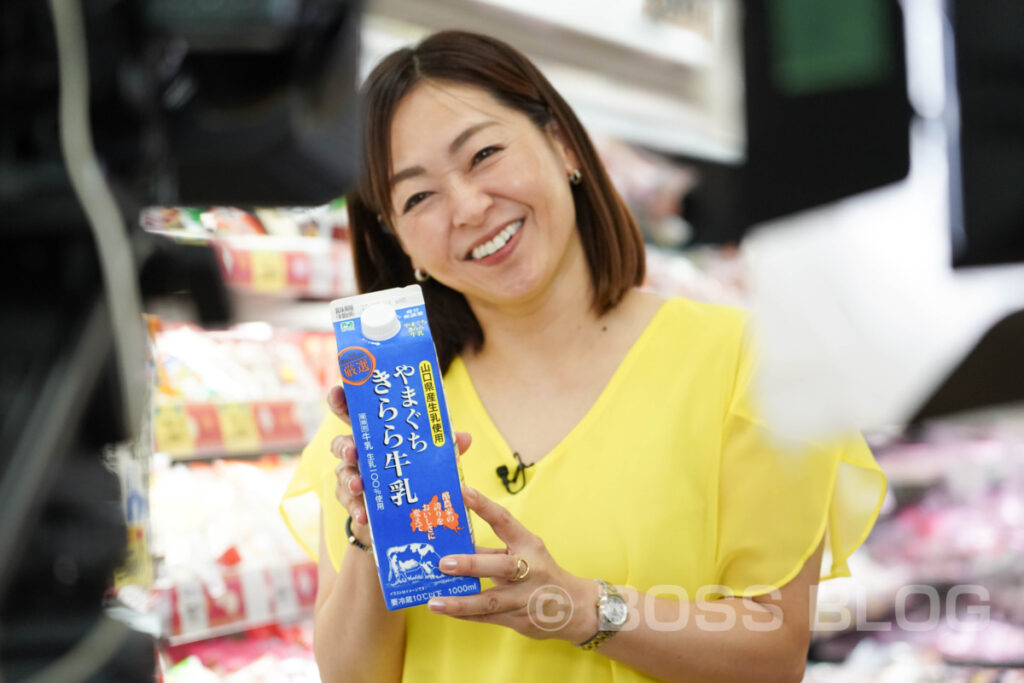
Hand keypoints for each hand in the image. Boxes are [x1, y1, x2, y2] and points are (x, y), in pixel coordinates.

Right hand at [327, 385, 472, 548]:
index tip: (338, 390)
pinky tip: (365, 514)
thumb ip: (442, 448)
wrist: (399, 511)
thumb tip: (465, 438)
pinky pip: (349, 502)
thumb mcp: (428, 458)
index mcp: (373, 434)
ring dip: (350, 479)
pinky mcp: (351, 500)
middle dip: (344, 446)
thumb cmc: (411, 472)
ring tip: (359, 486)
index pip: (353, 413)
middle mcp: (358, 453)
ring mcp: (351, 476)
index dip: (342, 400)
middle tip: (352, 451)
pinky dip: (356, 508)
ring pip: (342, 474)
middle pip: (340, 444)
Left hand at [428, 486, 598, 643]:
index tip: (463, 491)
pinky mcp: (519, 619)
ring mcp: (525, 597)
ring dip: (461, 602)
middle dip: (471, 565)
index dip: (484, 506)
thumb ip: (491, 550)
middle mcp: (530, 570)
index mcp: (529, 545)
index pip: (505, 521)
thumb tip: (454, 543)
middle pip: (501, 567)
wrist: (573, 607)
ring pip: (491, 600)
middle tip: (443, 562)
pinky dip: (465, 615)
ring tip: (434, 601)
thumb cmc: (539, 572)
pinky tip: (445, 611)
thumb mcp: (522, 553)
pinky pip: (487, 618)